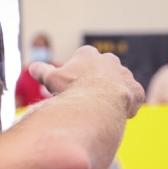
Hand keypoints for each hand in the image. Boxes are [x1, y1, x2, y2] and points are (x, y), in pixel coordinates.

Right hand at [30, 45, 144, 118]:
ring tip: (100, 109)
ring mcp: (124, 74)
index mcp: (88, 55)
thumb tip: (32, 67)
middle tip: (85, 98)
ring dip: (110, 93)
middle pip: (101, 70)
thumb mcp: (51, 79)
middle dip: (95, 81)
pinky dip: (127, 104)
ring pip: (117, 83)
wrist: (98, 101)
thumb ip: (42, 71)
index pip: (82, 59)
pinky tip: (117, 114)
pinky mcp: (136, 90)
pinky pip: (132, 97)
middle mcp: (109, 60)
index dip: (75, 74)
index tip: (70, 86)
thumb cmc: (72, 89)